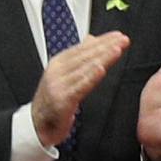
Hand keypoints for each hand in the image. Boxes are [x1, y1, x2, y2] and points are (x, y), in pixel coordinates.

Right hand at [33, 32, 126, 149]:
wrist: (37, 124)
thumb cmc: (54, 100)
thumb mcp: (65, 74)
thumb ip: (79, 57)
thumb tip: (91, 39)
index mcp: (58, 63)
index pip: (82, 48)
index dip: (101, 41)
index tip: (118, 36)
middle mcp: (56, 72)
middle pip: (84, 56)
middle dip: (106, 47)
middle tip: (123, 40)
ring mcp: (58, 85)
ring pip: (84, 69)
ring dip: (102, 58)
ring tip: (117, 50)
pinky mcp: (61, 100)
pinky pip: (79, 87)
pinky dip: (91, 78)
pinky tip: (101, 70)